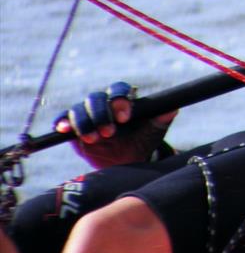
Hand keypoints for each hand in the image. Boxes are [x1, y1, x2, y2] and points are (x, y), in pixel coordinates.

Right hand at [53, 81, 177, 168]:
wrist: (127, 161)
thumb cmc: (142, 141)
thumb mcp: (154, 131)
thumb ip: (162, 118)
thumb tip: (173, 108)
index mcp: (123, 99)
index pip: (118, 90)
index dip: (120, 100)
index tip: (125, 117)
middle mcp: (103, 103)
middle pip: (95, 98)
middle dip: (101, 114)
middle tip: (109, 133)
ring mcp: (87, 115)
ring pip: (79, 109)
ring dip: (84, 122)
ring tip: (94, 139)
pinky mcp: (74, 128)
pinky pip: (64, 120)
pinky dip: (62, 123)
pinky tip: (63, 129)